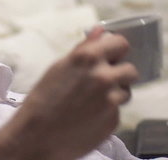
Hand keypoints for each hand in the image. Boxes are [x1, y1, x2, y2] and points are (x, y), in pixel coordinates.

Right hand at [0, 27, 137, 159]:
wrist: (36, 135)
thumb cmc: (43, 98)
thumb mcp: (60, 67)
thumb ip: (84, 48)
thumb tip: (100, 31)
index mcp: (88, 58)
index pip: (121, 43)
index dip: (117, 50)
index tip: (113, 56)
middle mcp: (104, 76)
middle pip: (131, 69)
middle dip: (120, 74)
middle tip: (104, 81)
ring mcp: (111, 100)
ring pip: (126, 92)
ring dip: (115, 94)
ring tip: (92, 101)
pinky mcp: (113, 120)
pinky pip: (117, 111)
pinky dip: (107, 112)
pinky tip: (89, 115)